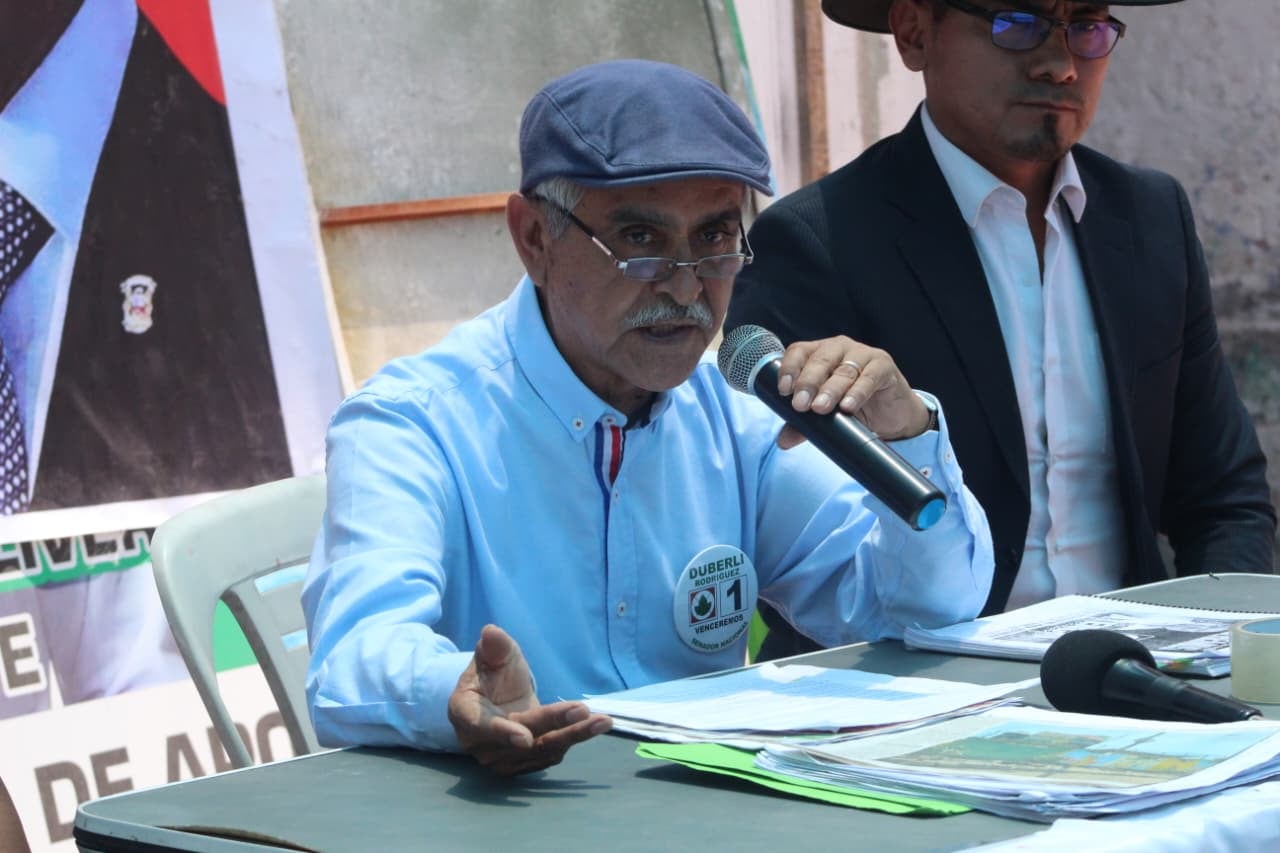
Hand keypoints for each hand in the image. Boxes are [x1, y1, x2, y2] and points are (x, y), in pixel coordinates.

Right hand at [446, 624, 611, 774]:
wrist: (499, 698)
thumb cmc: (493, 673)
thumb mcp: (493, 654)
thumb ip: (493, 647)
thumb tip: (491, 632)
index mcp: (464, 712)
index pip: (481, 725)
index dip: (501, 732)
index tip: (524, 737)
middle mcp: (479, 743)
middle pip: (521, 740)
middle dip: (554, 724)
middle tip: (583, 710)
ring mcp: (501, 759)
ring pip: (541, 750)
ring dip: (573, 735)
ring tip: (602, 721)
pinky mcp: (524, 765)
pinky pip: (551, 755)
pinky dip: (573, 740)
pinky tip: (593, 726)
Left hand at [773, 336, 928, 446]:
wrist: (890, 416)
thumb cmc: (853, 406)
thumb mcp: (826, 415)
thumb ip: (804, 425)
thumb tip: (783, 441)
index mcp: (818, 354)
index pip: (799, 352)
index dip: (789, 368)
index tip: (783, 390)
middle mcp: (838, 349)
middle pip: (819, 361)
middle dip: (808, 383)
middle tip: (800, 405)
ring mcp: (862, 354)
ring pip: (843, 370)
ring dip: (831, 390)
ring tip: (821, 408)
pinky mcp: (883, 366)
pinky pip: (869, 377)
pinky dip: (858, 392)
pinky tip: (849, 406)